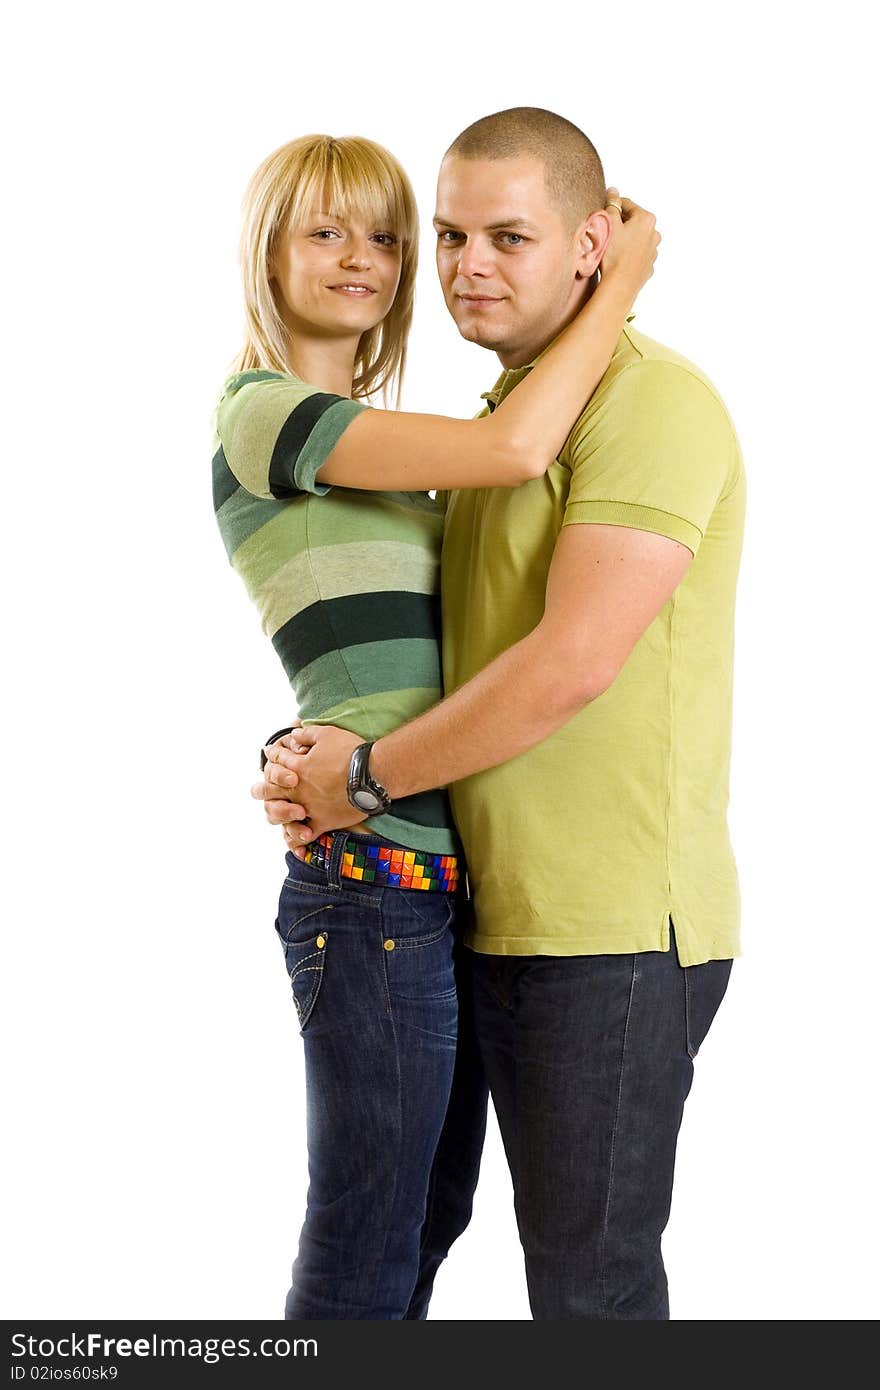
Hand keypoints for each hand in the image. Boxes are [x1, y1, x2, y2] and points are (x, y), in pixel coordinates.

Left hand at [255, 724, 366, 851]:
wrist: (372, 774)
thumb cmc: (351, 752)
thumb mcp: (327, 734)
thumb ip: (306, 735)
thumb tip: (292, 734)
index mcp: (297, 768)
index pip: (277, 761)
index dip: (273, 756)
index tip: (270, 754)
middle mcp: (298, 790)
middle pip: (271, 791)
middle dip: (262, 790)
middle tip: (256, 791)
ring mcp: (309, 808)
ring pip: (284, 815)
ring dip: (278, 814)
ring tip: (276, 815)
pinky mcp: (323, 822)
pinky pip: (306, 835)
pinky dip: (300, 839)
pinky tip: (298, 841)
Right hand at [599, 187, 660, 299]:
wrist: (620, 285)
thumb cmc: (614, 254)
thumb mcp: (609, 223)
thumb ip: (612, 204)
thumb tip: (614, 191)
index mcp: (646, 219)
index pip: (626, 204)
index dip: (612, 208)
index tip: (603, 215)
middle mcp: (654, 233)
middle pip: (633, 222)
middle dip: (620, 225)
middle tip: (605, 234)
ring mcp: (653, 251)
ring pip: (636, 238)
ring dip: (625, 240)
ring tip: (611, 249)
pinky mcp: (648, 266)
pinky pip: (636, 254)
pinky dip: (628, 254)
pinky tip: (618, 260)